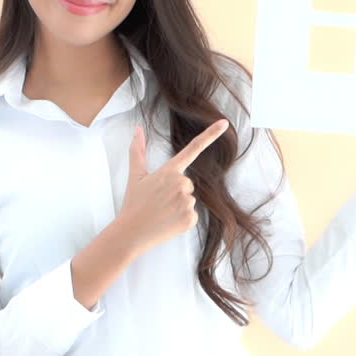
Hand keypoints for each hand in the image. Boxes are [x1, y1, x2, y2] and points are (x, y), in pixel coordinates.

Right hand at [118, 118, 229, 253]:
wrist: (131, 232)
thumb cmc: (134, 204)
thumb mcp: (136, 176)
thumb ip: (138, 150)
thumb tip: (138, 129)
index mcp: (170, 171)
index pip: (193, 148)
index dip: (210, 134)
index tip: (224, 123)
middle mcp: (182, 183)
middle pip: (188, 183)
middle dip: (176, 191)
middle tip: (159, 201)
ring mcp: (187, 202)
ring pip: (190, 199)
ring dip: (178, 206)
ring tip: (162, 212)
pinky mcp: (191, 219)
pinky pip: (192, 215)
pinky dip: (182, 219)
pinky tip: (168, 221)